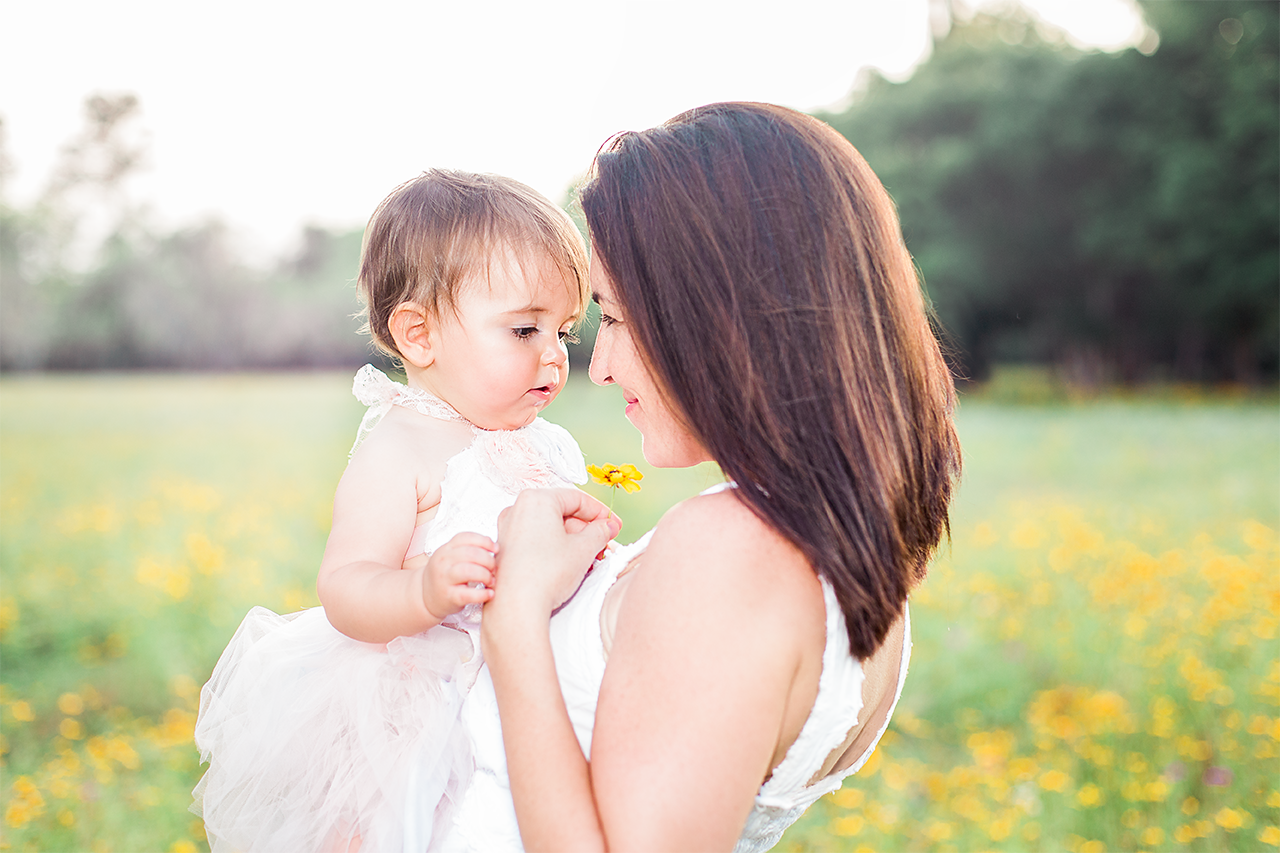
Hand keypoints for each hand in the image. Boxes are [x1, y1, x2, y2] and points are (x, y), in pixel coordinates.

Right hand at [422, 531, 496, 619]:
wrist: (425, 597)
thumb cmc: (445, 575)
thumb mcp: (451, 558)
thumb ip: (469, 549)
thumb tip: (495, 547)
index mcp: (446, 549)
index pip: (466, 538)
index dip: (484, 541)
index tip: (495, 549)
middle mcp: (443, 562)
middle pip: (471, 553)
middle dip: (488, 560)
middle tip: (494, 569)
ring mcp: (444, 579)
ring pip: (469, 571)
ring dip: (486, 575)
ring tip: (491, 581)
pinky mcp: (448, 597)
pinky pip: (468, 594)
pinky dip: (482, 594)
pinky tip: (490, 594)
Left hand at [491, 489, 620, 616]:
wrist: (518, 607)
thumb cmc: (545, 575)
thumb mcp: (584, 549)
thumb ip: (600, 531)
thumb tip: (607, 526)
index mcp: (536, 500)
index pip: (576, 498)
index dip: (600, 512)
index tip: (613, 525)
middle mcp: (518, 509)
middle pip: (562, 512)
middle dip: (586, 529)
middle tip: (603, 543)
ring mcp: (508, 529)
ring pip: (549, 527)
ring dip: (572, 540)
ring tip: (589, 557)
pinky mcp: (506, 549)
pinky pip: (536, 539)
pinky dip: (555, 547)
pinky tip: (569, 563)